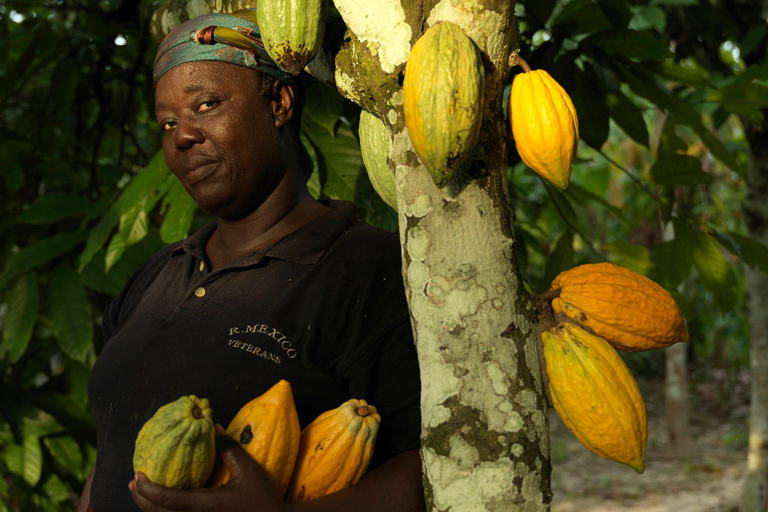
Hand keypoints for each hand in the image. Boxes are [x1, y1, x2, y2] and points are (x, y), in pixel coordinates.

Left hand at [129, 425, 288, 511]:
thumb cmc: (261, 498)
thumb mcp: (248, 471)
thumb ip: (229, 449)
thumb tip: (213, 428)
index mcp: (206, 506)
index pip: (169, 500)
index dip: (149, 489)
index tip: (138, 474)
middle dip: (142, 498)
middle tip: (135, 480)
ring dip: (149, 506)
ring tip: (141, 490)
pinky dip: (162, 510)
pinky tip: (161, 500)